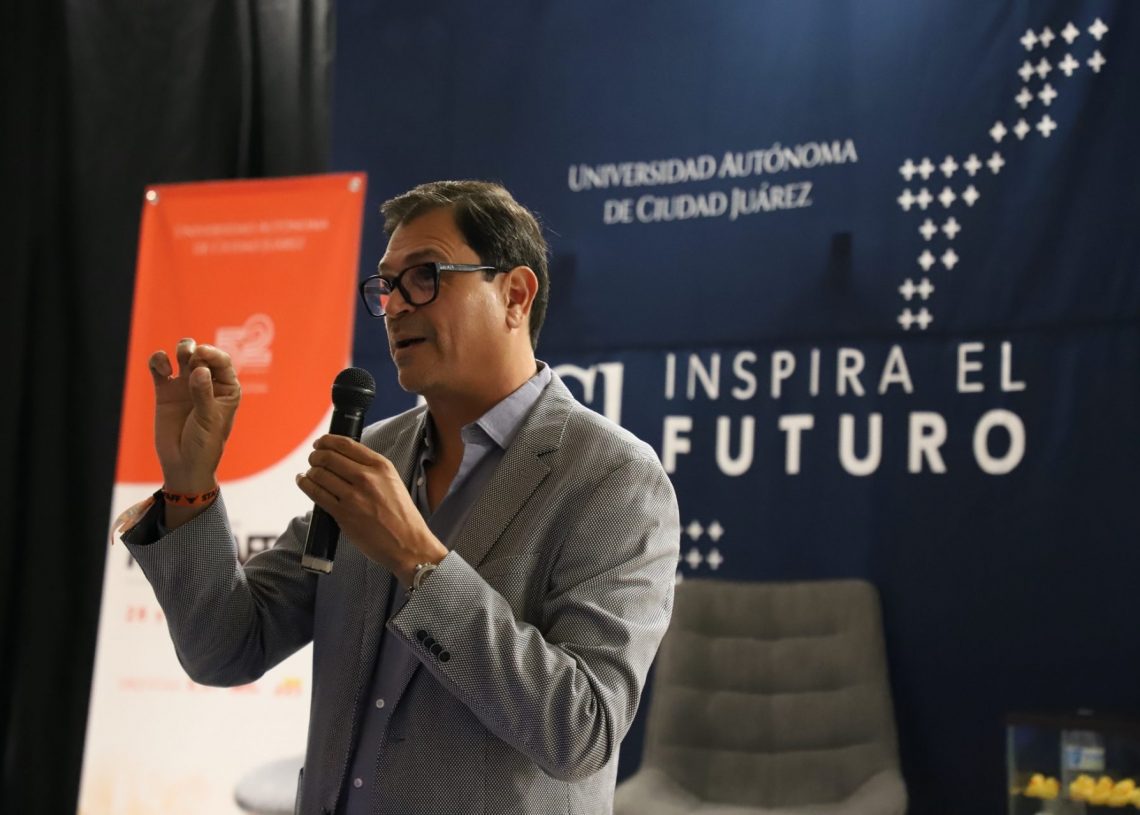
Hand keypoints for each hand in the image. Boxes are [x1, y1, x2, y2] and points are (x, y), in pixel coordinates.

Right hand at [149, 338, 240, 493]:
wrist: (183, 464)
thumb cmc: (204, 444)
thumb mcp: (209, 420)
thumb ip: (203, 394)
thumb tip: (199, 370)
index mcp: (227, 388)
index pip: (222, 362)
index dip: (213, 353)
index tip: (202, 354)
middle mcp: (207, 382)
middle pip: (203, 353)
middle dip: (197, 350)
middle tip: (192, 359)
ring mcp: (185, 385)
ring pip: (183, 354)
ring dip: (182, 348)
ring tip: (179, 357)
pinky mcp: (165, 391)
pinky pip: (160, 367)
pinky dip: (159, 360)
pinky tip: (162, 369)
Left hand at [296, 435, 447, 583]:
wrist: (408, 544)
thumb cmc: (401, 515)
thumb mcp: (392, 481)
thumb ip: (370, 468)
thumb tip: (342, 459)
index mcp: (381, 466)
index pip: (346, 444)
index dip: (327, 441)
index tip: (320, 443)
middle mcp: (367, 478)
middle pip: (328, 457)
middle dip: (316, 456)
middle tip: (313, 459)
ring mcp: (353, 496)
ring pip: (319, 474)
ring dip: (309, 471)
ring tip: (308, 473)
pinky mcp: (343, 514)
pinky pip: (316, 493)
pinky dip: (305, 484)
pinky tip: (304, 482)